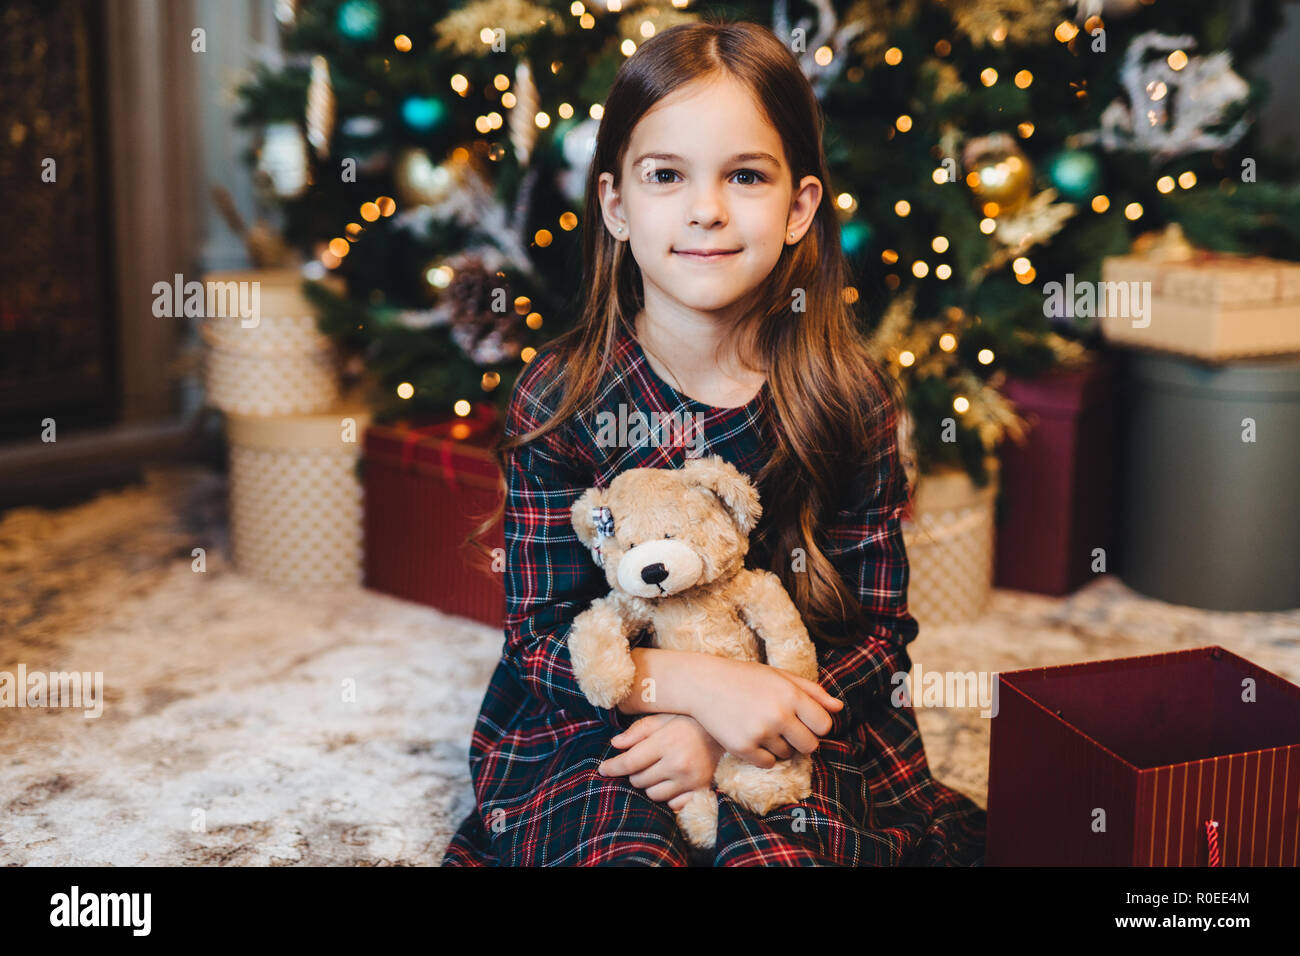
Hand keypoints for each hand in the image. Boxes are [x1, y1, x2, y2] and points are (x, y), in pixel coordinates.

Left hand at [597, 714, 724, 810]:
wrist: (725, 732)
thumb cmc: (689, 721)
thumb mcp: (662, 718)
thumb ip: (638, 731)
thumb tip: (615, 745)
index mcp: (666, 742)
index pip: (629, 762)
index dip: (612, 767)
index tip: (602, 769)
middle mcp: (678, 764)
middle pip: (639, 781)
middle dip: (635, 772)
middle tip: (642, 761)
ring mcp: (690, 780)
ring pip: (653, 795)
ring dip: (650, 784)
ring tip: (658, 770)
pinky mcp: (700, 791)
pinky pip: (673, 804)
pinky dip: (668, 796)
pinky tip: (672, 781)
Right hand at [689, 657, 842, 768]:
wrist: (702, 684)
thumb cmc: (744, 677)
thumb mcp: (779, 676)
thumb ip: (811, 691)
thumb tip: (839, 708)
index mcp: (791, 695)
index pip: (824, 725)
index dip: (816, 725)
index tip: (803, 721)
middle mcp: (778, 715)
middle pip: (810, 746)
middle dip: (801, 741)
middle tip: (784, 728)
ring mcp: (760, 733)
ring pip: (787, 755)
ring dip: (779, 746)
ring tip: (762, 727)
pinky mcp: (743, 747)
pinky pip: (767, 763)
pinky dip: (762, 755)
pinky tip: (752, 738)